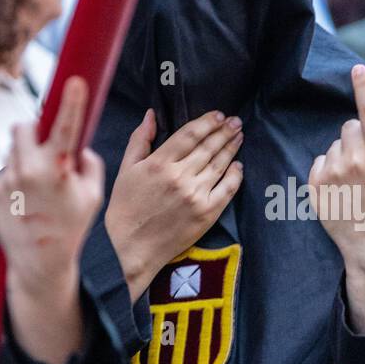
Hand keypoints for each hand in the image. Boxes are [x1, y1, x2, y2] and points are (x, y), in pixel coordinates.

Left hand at [0, 76, 104, 363]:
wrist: (41, 263)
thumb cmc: (72, 229)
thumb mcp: (93, 197)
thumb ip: (90, 165)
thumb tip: (80, 147)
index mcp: (58, 170)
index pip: (66, 126)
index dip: (72, 101)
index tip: (75, 80)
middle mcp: (30, 171)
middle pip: (23, 127)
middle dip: (33, 129)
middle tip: (45, 144)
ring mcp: (10, 180)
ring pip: (14, 149)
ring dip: (26, 155)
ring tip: (40, 183)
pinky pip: (8, 171)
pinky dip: (19, 177)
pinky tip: (29, 199)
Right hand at [105, 109, 243, 301]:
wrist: (133, 249)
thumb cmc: (125, 209)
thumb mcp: (126, 170)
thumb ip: (139, 140)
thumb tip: (151, 114)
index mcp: (159, 163)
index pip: (190, 134)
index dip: (206, 122)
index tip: (217, 114)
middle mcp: (180, 177)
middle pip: (209, 147)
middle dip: (224, 131)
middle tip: (235, 121)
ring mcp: (196, 195)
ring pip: (220, 164)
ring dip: (231, 147)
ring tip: (238, 135)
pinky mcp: (207, 213)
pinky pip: (227, 188)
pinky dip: (235, 174)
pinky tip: (237, 165)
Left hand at [309, 65, 364, 333]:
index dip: (364, 88)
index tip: (358, 70)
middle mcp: (351, 161)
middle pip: (350, 127)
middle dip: (361, 135)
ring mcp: (330, 174)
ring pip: (335, 144)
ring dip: (346, 153)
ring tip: (359, 178)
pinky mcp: (315, 186)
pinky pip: (321, 160)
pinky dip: (331, 167)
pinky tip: (345, 186)